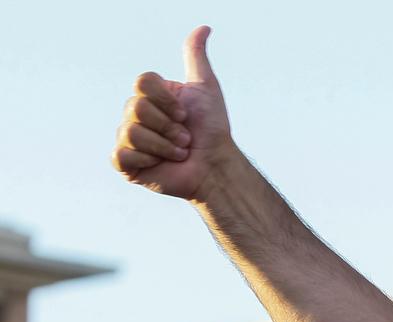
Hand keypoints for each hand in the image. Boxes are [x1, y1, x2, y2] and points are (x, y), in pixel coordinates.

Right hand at [111, 26, 233, 200]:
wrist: (216, 167)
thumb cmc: (212, 131)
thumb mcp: (206, 88)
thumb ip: (196, 58)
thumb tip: (203, 28)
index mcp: (149, 96)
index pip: (142, 82)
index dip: (167, 100)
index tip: (185, 114)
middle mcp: (134, 115)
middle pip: (136, 107)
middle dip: (169, 126)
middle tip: (185, 138)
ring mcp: (128, 140)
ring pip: (132, 132)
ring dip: (164, 145)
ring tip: (180, 153)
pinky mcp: (125, 164)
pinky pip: (122, 154)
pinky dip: (149, 159)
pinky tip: (161, 165)